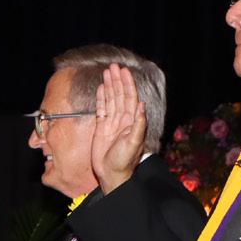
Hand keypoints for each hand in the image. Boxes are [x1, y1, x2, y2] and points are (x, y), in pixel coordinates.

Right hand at [90, 64, 145, 192]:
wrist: (111, 174)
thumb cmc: (124, 161)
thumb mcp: (134, 143)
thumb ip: (138, 124)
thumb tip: (141, 105)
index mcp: (131, 122)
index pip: (130, 98)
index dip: (127, 84)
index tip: (124, 71)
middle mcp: (122, 120)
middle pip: (120, 95)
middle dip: (117, 80)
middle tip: (114, 66)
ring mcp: (111, 123)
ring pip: (111, 100)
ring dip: (109, 86)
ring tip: (106, 72)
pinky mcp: (101, 128)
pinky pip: (101, 109)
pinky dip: (101, 98)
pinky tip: (100, 88)